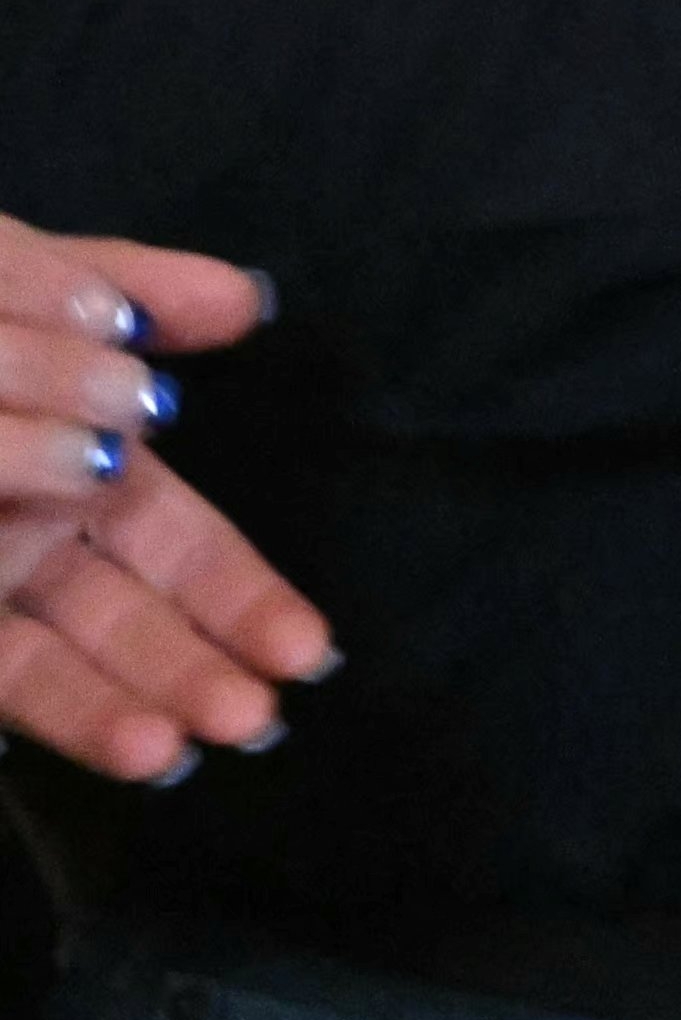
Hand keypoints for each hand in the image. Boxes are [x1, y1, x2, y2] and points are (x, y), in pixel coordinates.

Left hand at [0, 225, 331, 783]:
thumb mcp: (0, 274)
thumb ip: (115, 287)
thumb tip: (250, 302)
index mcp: (68, 458)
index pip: (177, 544)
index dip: (239, 596)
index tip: (311, 652)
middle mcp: (24, 536)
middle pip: (123, 617)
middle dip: (195, 668)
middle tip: (260, 716)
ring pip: (55, 661)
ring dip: (122, 704)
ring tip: (183, 745)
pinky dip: (59, 713)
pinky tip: (111, 739)